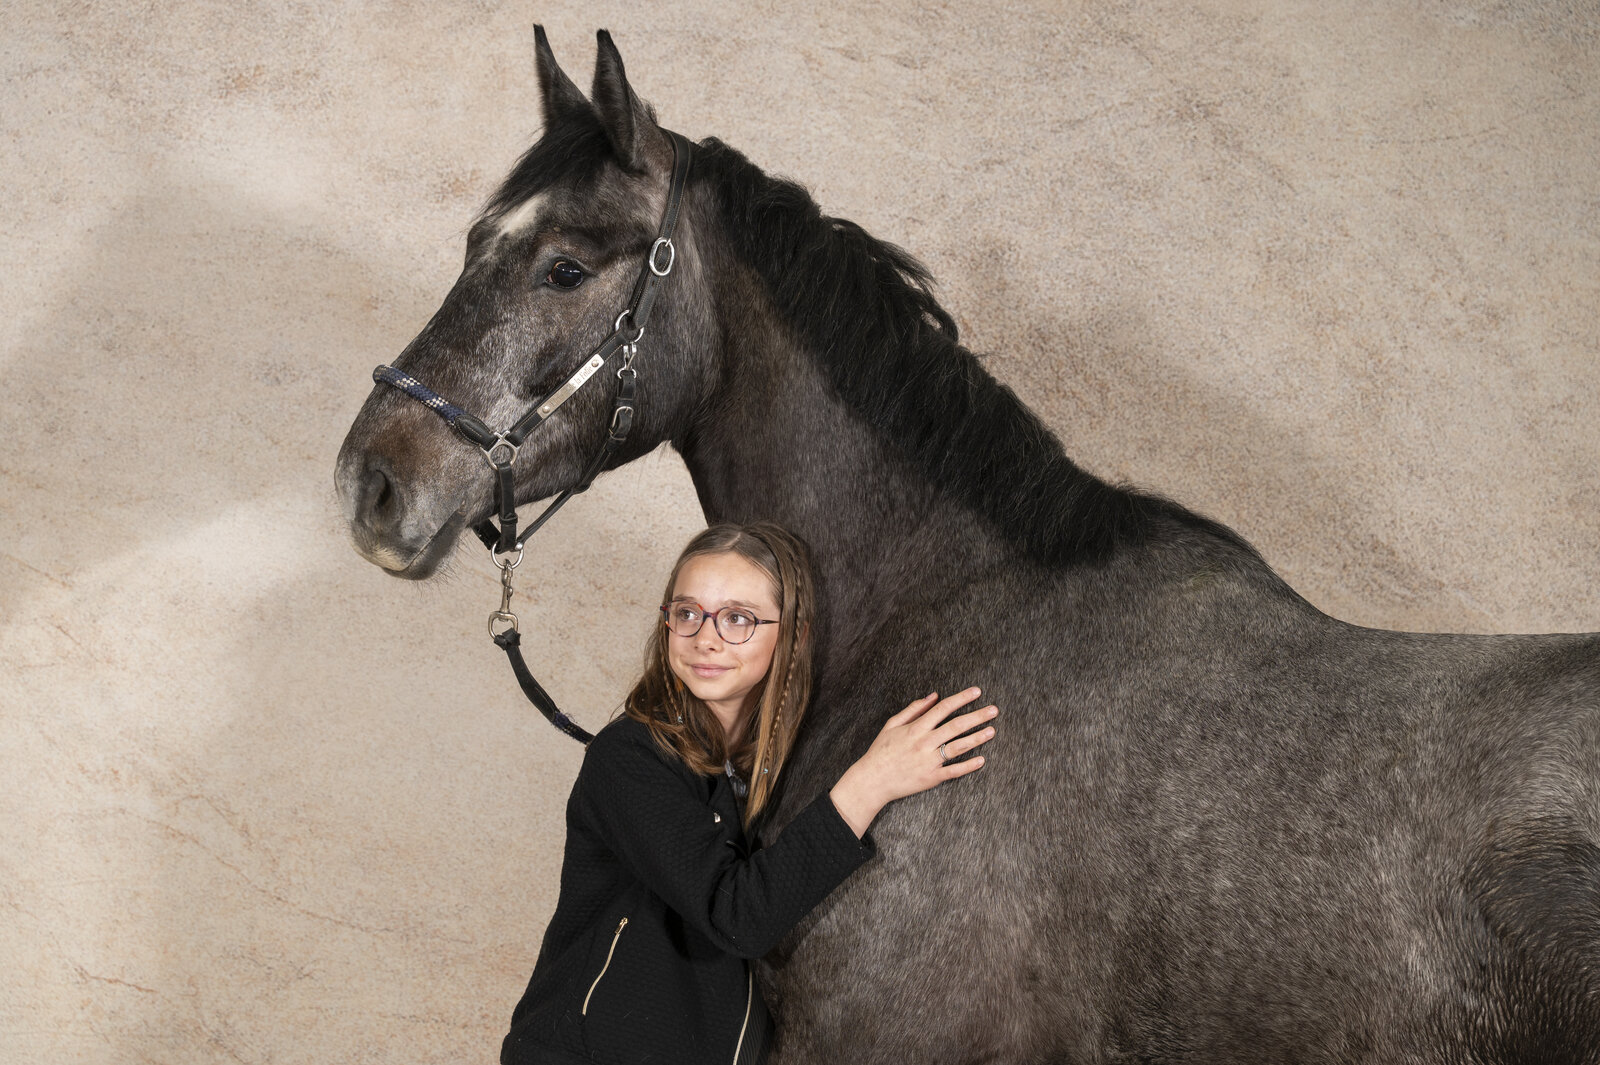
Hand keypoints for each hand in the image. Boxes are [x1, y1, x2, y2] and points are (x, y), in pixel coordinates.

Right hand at [828, 687, 998, 837]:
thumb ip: (914, 709)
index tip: (976, 692)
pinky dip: (968, 766)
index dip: (961, 698)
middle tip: (994, 710)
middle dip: (977, 716)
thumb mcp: (892, 725)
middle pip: (956, 726)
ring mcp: (929, 761)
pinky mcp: (932, 778)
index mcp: (916, 728)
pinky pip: (954, 771)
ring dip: (977, 738)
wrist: (872, 780)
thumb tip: (933, 696)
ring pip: (958, 747)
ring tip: (992, 731)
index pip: (943, 709)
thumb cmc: (881, 751)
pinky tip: (982, 760)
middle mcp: (925, 743)